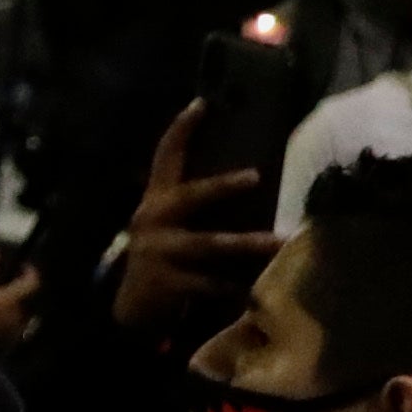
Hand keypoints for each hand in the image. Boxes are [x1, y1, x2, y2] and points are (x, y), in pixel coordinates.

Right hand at [0, 243, 39, 346]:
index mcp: (10, 300)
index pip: (32, 282)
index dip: (29, 272)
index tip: (20, 266)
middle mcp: (17, 318)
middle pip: (24, 301)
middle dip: (13, 293)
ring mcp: (11, 337)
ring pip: (15, 318)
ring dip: (6, 311)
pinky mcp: (1, 352)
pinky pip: (7, 334)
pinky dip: (0, 327)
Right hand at [111, 110, 268, 338]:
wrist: (132, 307)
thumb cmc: (164, 258)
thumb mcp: (168, 226)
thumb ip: (190, 207)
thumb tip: (249, 180)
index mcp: (155, 201)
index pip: (164, 157)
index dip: (180, 130)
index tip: (201, 103)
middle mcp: (153, 220)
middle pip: (191, 196)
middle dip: (222, 186)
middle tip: (256, 176)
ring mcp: (158, 251)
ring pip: (209, 244)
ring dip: (247, 243)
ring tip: (280, 242)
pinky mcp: (166, 282)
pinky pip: (208, 283)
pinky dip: (234, 288)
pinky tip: (255, 292)